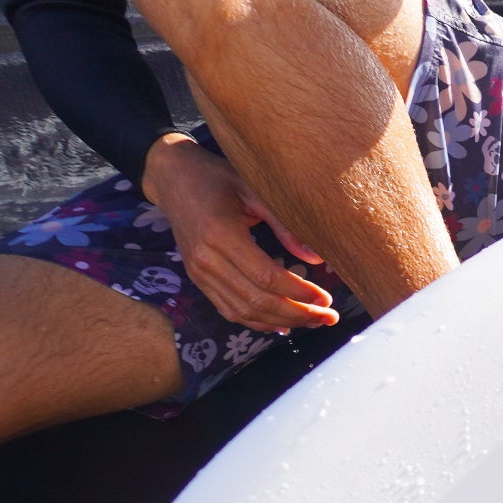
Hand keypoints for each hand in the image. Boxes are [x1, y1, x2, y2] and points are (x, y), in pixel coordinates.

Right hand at [142, 133, 339, 333]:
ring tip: (312, 322)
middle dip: (297, 314)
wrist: (174, 178)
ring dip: (281, 321)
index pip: (266, 277)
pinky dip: (257, 321)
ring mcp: (198, 273)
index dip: (298, 292)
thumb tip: (318, 258)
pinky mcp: (197, 279)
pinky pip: (228, 309)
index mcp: (221, 235)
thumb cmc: (218, 178)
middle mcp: (206, 260)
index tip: (325, 299)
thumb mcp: (254, 190)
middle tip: (328, 317)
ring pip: (243, 311)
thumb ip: (285, 224)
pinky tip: (282, 323)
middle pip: (256, 301)